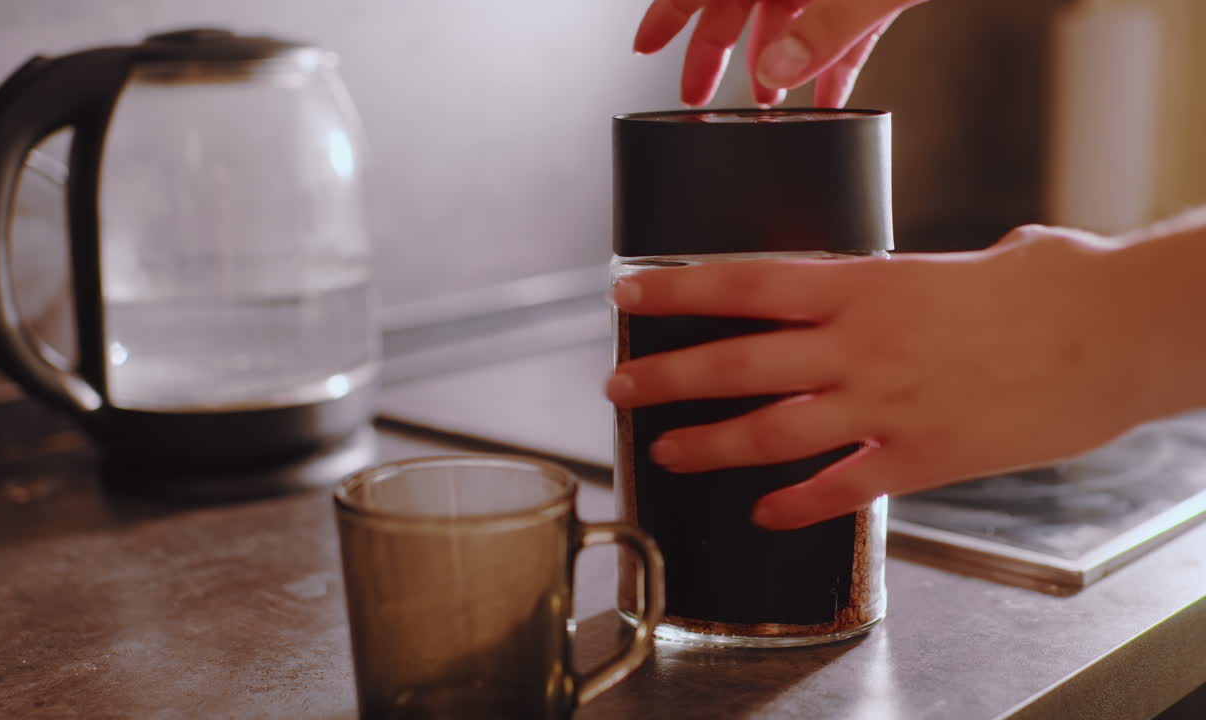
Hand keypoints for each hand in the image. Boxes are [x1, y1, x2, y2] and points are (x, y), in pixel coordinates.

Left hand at [606, 225, 1168, 528]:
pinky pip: (839, 490)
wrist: (1116, 336)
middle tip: (618, 386)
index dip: (677, 291)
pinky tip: (764, 513)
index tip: (627, 292)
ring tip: (665, 452)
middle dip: (666, 377)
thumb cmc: (1050, 288)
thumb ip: (912, 280)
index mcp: (866, 286)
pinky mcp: (921, 460)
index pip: (745, 284)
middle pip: (737, 364)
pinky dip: (795, 505)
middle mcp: (861, 347)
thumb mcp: (965, 261)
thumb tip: (899, 280)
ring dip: (709, 445)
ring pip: (770, 433)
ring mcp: (886, 407)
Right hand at [634, 0, 928, 106]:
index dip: (668, 14)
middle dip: (716, 52)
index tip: (644, 47)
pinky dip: (834, 62)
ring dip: (776, 64)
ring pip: (789, 18)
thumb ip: (826, 28)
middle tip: (695, 97)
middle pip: (738, 3)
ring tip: (765, 108)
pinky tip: (827, 99)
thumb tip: (775, 73)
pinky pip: (842, 29)